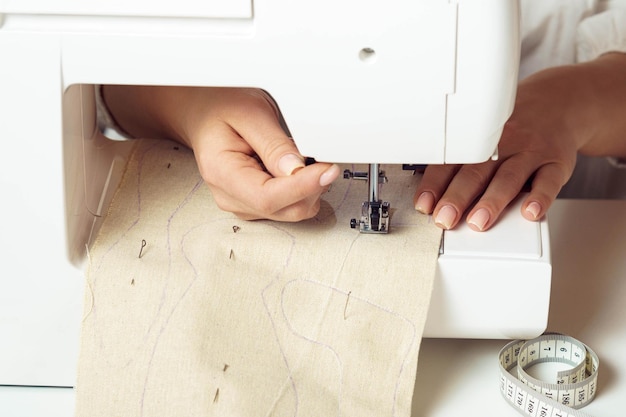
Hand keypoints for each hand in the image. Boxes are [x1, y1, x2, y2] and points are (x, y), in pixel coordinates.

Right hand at [103, 86, 339, 220]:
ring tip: (307, 159)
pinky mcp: (257, 205)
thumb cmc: (222, 108)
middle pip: (284, 209)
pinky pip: (289, 207)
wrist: (205, 113)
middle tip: (325, 159)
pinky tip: (298, 169)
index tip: (327, 170)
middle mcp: (230, 196)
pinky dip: (303, 190)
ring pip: (291, 211)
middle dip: (312, 188)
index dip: (302, 187)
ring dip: (309, 189)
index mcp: (221, 173)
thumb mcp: (249, 112)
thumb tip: (297, 170)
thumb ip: (273, 144)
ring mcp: (244, 204)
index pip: (268, 197)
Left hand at [413, 52, 625, 230]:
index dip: (435, 184)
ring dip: (491, 201)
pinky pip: (549, 180)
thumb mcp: (485, 135)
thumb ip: (461, 161)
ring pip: (509, 177)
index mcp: (479, 142)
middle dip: (457, 197)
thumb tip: (430, 191)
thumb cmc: (514, 129)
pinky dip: (540, 197)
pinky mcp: (557, 162)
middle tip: (444, 219)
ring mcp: (531, 153)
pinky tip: (529, 212)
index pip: (451, 163)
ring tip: (477, 222)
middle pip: (476, 172)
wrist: (560, 104)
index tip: (424, 204)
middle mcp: (503, 145)